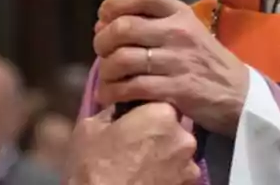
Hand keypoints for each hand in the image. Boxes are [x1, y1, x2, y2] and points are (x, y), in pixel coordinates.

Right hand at [67, 103, 199, 184]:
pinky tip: (147, 180)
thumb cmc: (95, 165)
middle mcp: (183, 137)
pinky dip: (168, 176)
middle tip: (134, 145)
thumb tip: (118, 109)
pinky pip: (179, 175)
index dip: (144, 112)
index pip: (159, 102)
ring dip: (164, 156)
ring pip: (177, 152)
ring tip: (140, 167)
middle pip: (172, 127)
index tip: (130, 121)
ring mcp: (190, 166)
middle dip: (156, 133)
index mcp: (161, 114)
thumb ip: (111, 111)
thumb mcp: (90, 127)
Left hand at [94, 0, 248, 137]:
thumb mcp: (185, 29)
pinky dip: (114, 92)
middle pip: (125, 27)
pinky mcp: (177, 90)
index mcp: (180, 12)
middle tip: (101, 50)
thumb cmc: (204, 59)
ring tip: (106, 76)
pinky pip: (134, 87)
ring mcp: (178, 61)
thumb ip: (150, 21)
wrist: (238, 94)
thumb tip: (103, 24)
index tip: (104, 16)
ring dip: (106, 69)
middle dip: (102, 40)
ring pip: (124, 59)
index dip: (116, 2)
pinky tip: (111, 94)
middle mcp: (178, 32)